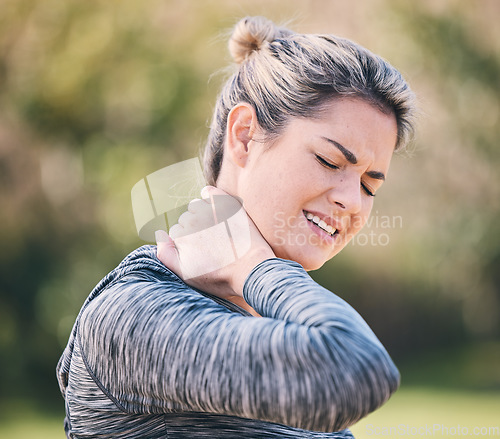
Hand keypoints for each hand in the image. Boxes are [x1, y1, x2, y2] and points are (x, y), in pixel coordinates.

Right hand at [156, 186, 274, 297]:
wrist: (251, 270)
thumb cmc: (219, 277)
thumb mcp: (186, 275)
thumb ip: (166, 255)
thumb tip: (159, 233)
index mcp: (181, 238)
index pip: (176, 233)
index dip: (186, 243)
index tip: (200, 252)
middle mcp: (192, 222)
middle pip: (185, 220)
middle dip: (193, 229)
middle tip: (210, 243)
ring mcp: (209, 212)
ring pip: (195, 206)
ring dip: (200, 213)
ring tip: (213, 228)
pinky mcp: (226, 206)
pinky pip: (210, 191)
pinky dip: (209, 194)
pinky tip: (211, 201)